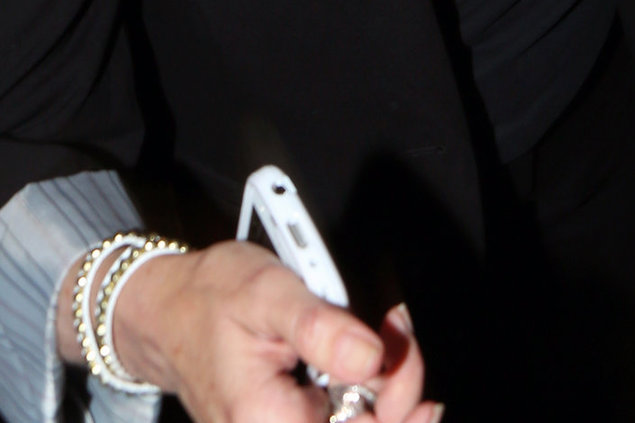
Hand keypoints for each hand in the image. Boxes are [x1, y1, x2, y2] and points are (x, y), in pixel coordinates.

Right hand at [91, 243, 438, 422]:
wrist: (167, 310)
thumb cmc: (208, 298)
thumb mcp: (266, 292)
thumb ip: (320, 327)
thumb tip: (370, 356)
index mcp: (263, 420)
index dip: (396, 394)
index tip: (400, 342)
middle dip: (396, 390)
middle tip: (398, 332)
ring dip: (384, 390)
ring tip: (388, 335)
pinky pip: (339, 420)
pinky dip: (364, 393)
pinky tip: (371, 362)